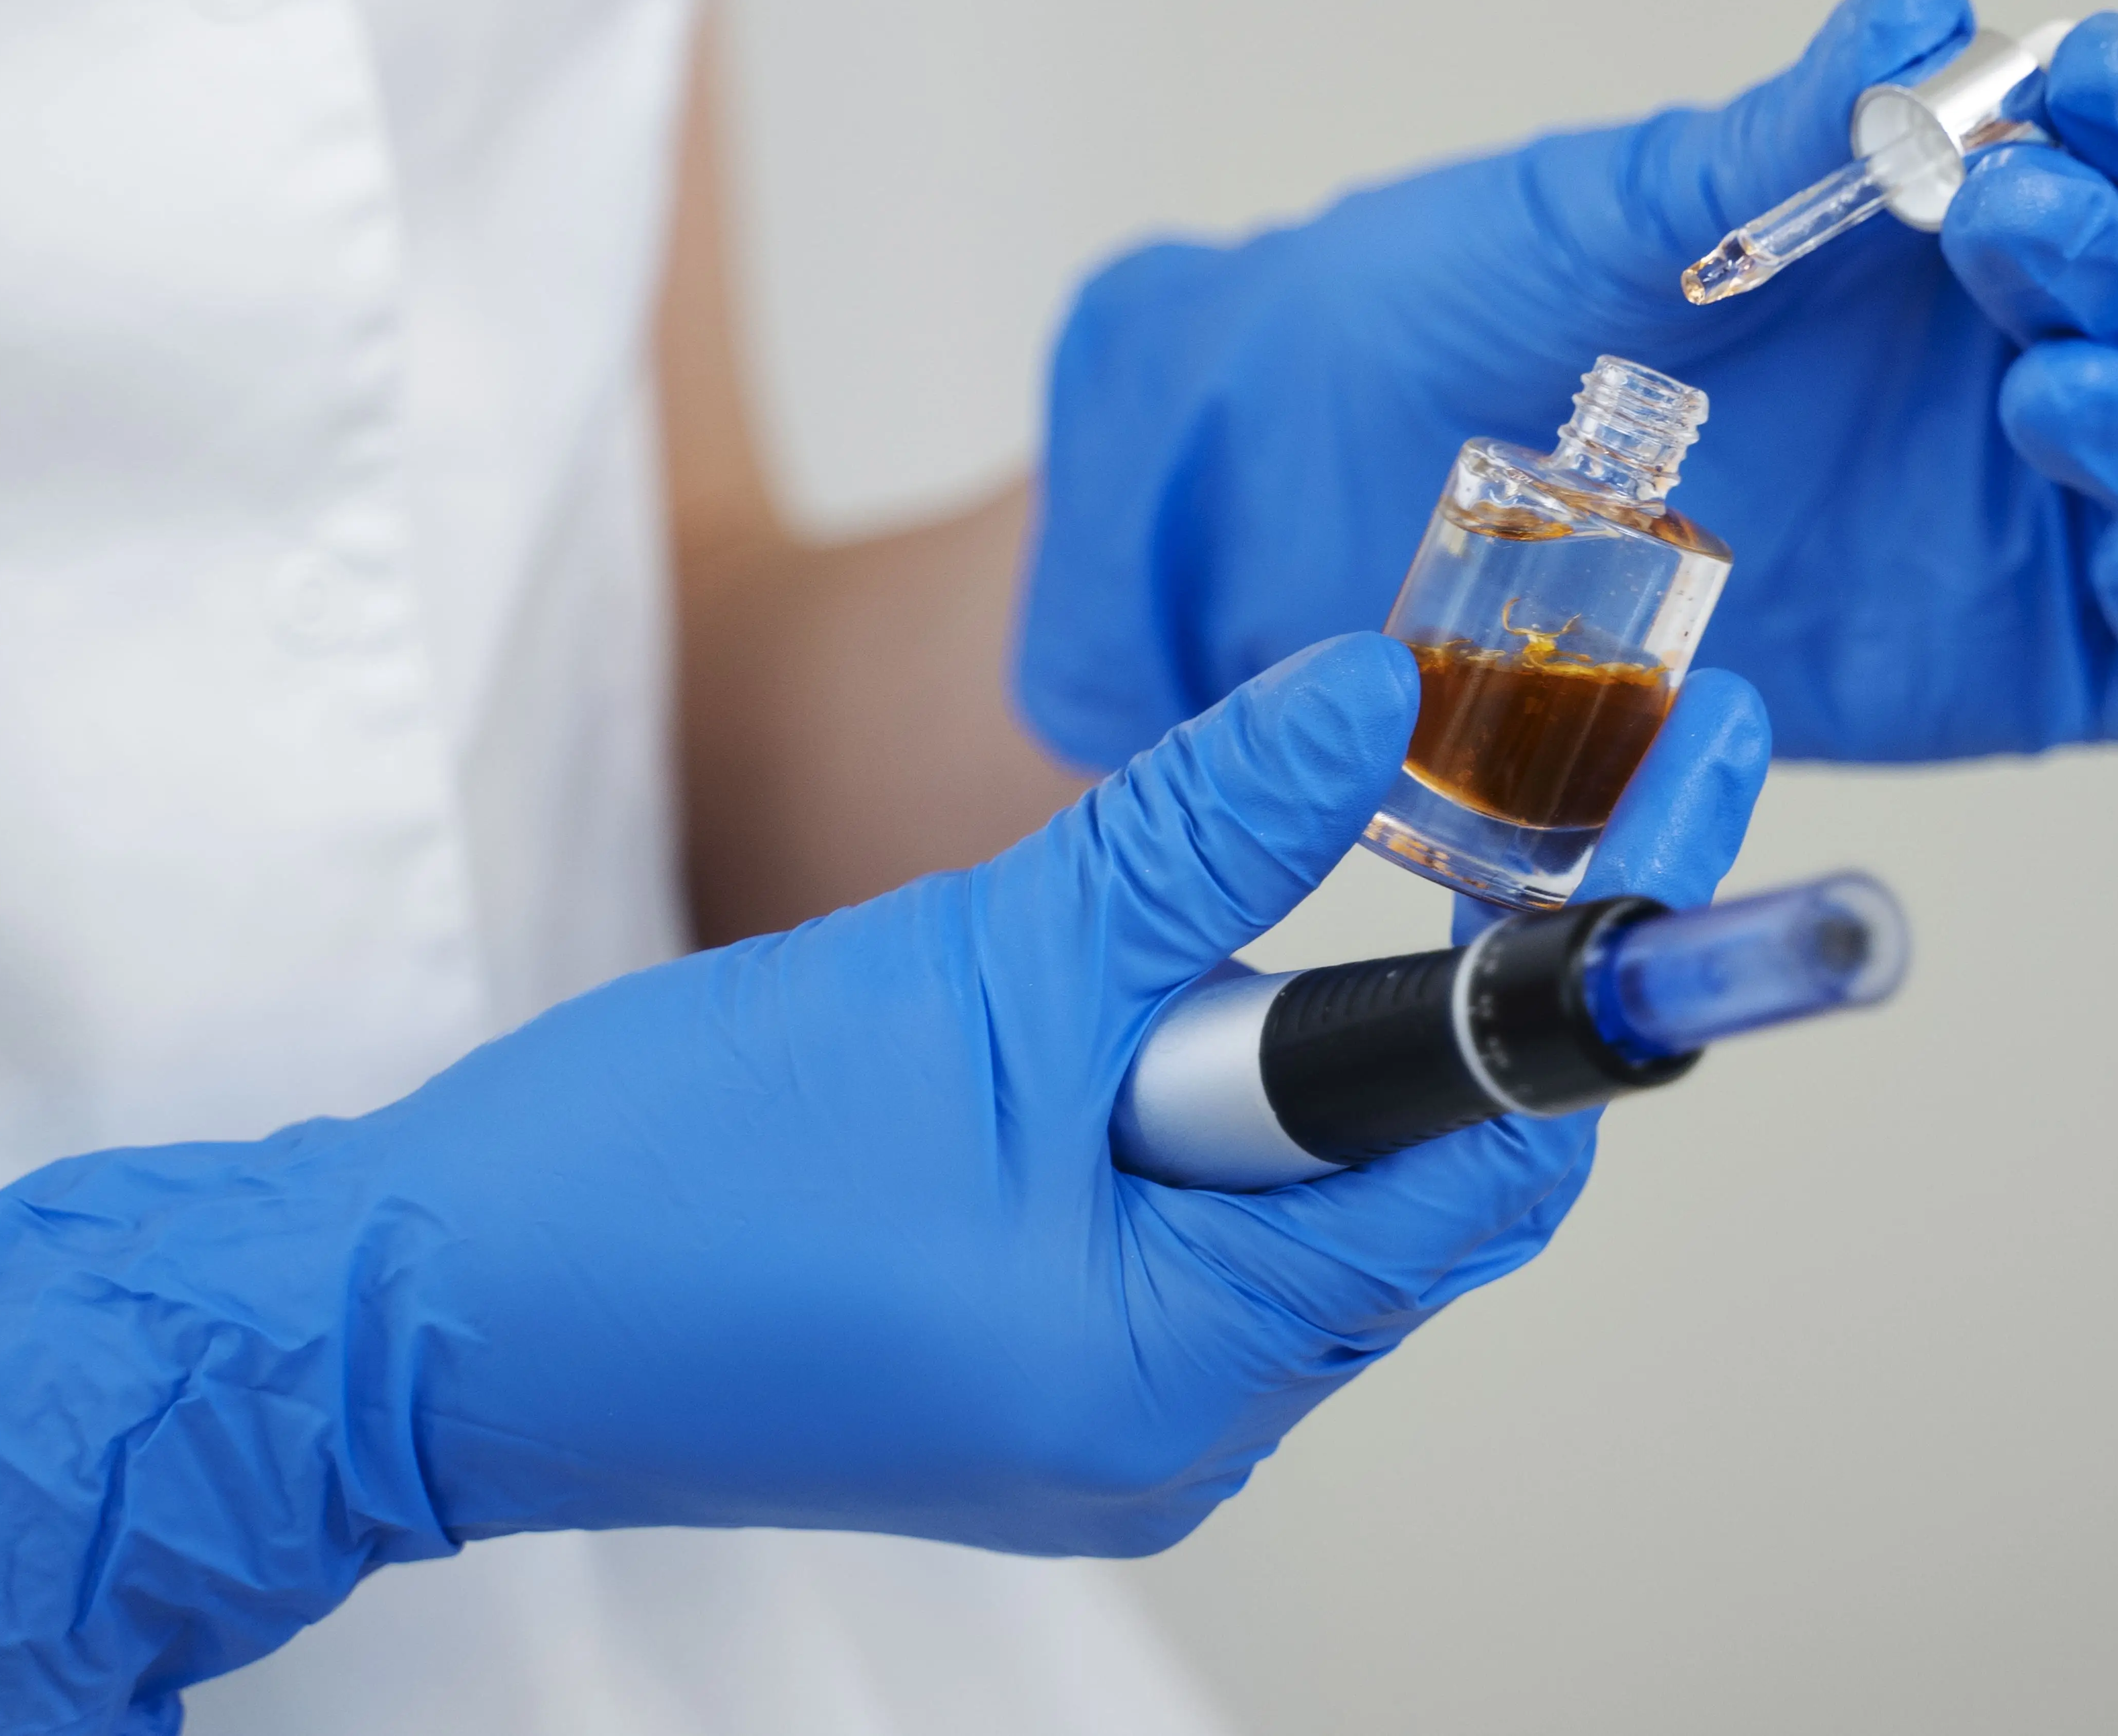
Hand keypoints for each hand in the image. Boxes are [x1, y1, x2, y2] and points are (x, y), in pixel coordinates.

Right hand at [0, 638, 1768, 1735]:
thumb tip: (1373, 696)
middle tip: (1574, 763)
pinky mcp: (1031, 1360)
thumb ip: (1195, 838)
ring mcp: (1103, 1405)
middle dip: (1486, 977)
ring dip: (1333, 1028)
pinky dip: (1221, 1088)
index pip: (1496, 1158)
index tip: (1692, 775)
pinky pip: (1200, 1216)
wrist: (425, 1309)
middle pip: (1424, 1182)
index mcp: (1187, 1367)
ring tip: (1354, 844)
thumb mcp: (973, 968)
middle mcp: (1178, 1421)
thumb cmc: (668, 1176)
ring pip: (1311, 1192)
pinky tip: (1187, 977)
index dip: (1609, 959)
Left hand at [1015, 0, 2117, 771]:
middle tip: (2002, 224)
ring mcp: (2029, 527)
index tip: (2099, 76)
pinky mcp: (2008, 672)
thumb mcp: (1629, 204)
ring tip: (2053, 392)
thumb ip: (1785, 126)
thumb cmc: (1490, 314)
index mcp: (1976, 222)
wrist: (1340, 482)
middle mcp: (2029, 366)